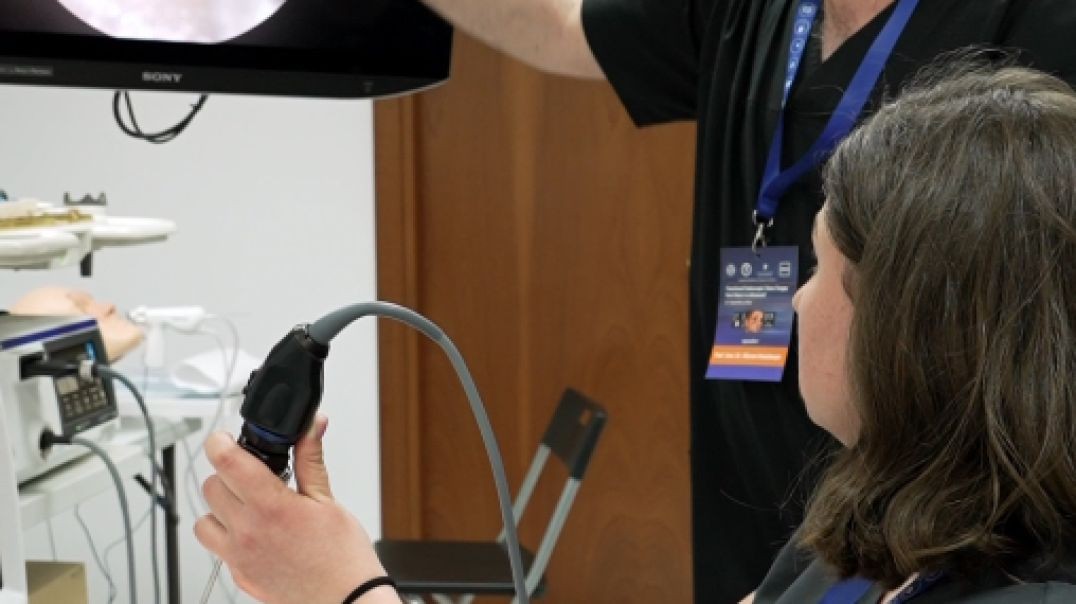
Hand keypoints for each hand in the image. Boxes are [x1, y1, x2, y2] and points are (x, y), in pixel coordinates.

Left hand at [194, 415, 394, 603]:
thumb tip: (311, 426)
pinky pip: (216, 547)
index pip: (226, 462)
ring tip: (249, 504)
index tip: (225, 438)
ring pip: (204, 519)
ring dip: (221, 506)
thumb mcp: (328, 500)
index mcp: (271, 507)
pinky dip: (227, 534)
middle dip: (228, 474)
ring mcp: (239, 556)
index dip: (220, 442)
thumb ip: (310, 459)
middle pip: (211, 486)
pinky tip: (254, 531)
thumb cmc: (343, 558)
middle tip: (254, 474)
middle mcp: (248, 532)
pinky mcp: (239, 575)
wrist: (346, 601)